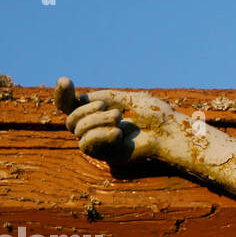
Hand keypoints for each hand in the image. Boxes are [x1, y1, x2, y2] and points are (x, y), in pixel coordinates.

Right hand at [55, 78, 181, 163]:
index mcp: (101, 111)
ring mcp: (101, 141)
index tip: (64, 80)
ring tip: (119, 119)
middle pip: (71, 119)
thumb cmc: (155, 114)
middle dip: (87, 111)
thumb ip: (102, 97)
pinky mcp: (107, 155)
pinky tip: (117, 133)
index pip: (72, 105)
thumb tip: (78, 99)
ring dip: (96, 121)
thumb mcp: (126, 99)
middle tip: (113, 111)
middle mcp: (98, 126)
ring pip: (77, 130)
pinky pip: (86, 145)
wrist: (172, 132)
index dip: (62, 94)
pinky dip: (99, 135)